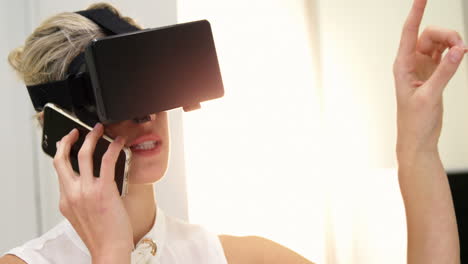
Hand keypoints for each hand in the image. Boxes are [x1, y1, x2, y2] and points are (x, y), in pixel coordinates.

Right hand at [53, 123, 132, 262]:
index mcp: (65, 200)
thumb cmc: (101, 235)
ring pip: (84, 154)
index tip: (67, 146)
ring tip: (99, 130)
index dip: (63, 155)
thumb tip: (94, 181)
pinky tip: (119, 142)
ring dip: (91, 137)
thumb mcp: (82, 215)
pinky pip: (108, 161)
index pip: (60, 172)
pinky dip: (113, 147)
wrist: (109, 249)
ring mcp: (86, 191)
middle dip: (68, 141)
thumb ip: (82, 198)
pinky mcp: (104, 190)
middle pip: (62, 159)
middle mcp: (72, 194)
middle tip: (76, 131)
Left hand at [394, 0, 466, 159]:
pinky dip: (453, 53)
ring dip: (451, 43)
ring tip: (462, 53)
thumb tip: (459, 50)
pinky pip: (443, 55)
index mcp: (402, 66)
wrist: (417, 139)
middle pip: (428, 35)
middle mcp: (410, 64)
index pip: (409, 33)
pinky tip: (460, 55)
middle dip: (446, 35)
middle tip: (460, 47)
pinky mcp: (431, 75)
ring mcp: (421, 69)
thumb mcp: (430, 96)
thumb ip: (445, 72)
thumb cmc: (415, 121)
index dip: (416, 13)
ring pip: (437, 44)